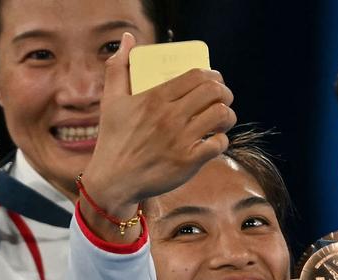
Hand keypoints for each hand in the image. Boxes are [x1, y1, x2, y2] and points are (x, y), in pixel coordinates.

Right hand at [78, 33, 235, 239]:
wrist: (113, 182)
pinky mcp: (187, 162)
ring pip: (220, 116)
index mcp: (155, 98)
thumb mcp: (110, 101)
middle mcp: (170, 117)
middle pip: (213, 92)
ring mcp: (180, 140)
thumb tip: (127, 39)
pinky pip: (218, 145)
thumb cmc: (113, 141)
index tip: (215, 82)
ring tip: (222, 120)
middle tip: (222, 99)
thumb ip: (118, 67)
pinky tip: (215, 142)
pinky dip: (222, 141)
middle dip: (224, 93)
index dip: (213, 76)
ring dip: (227, 115)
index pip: (196, 76)